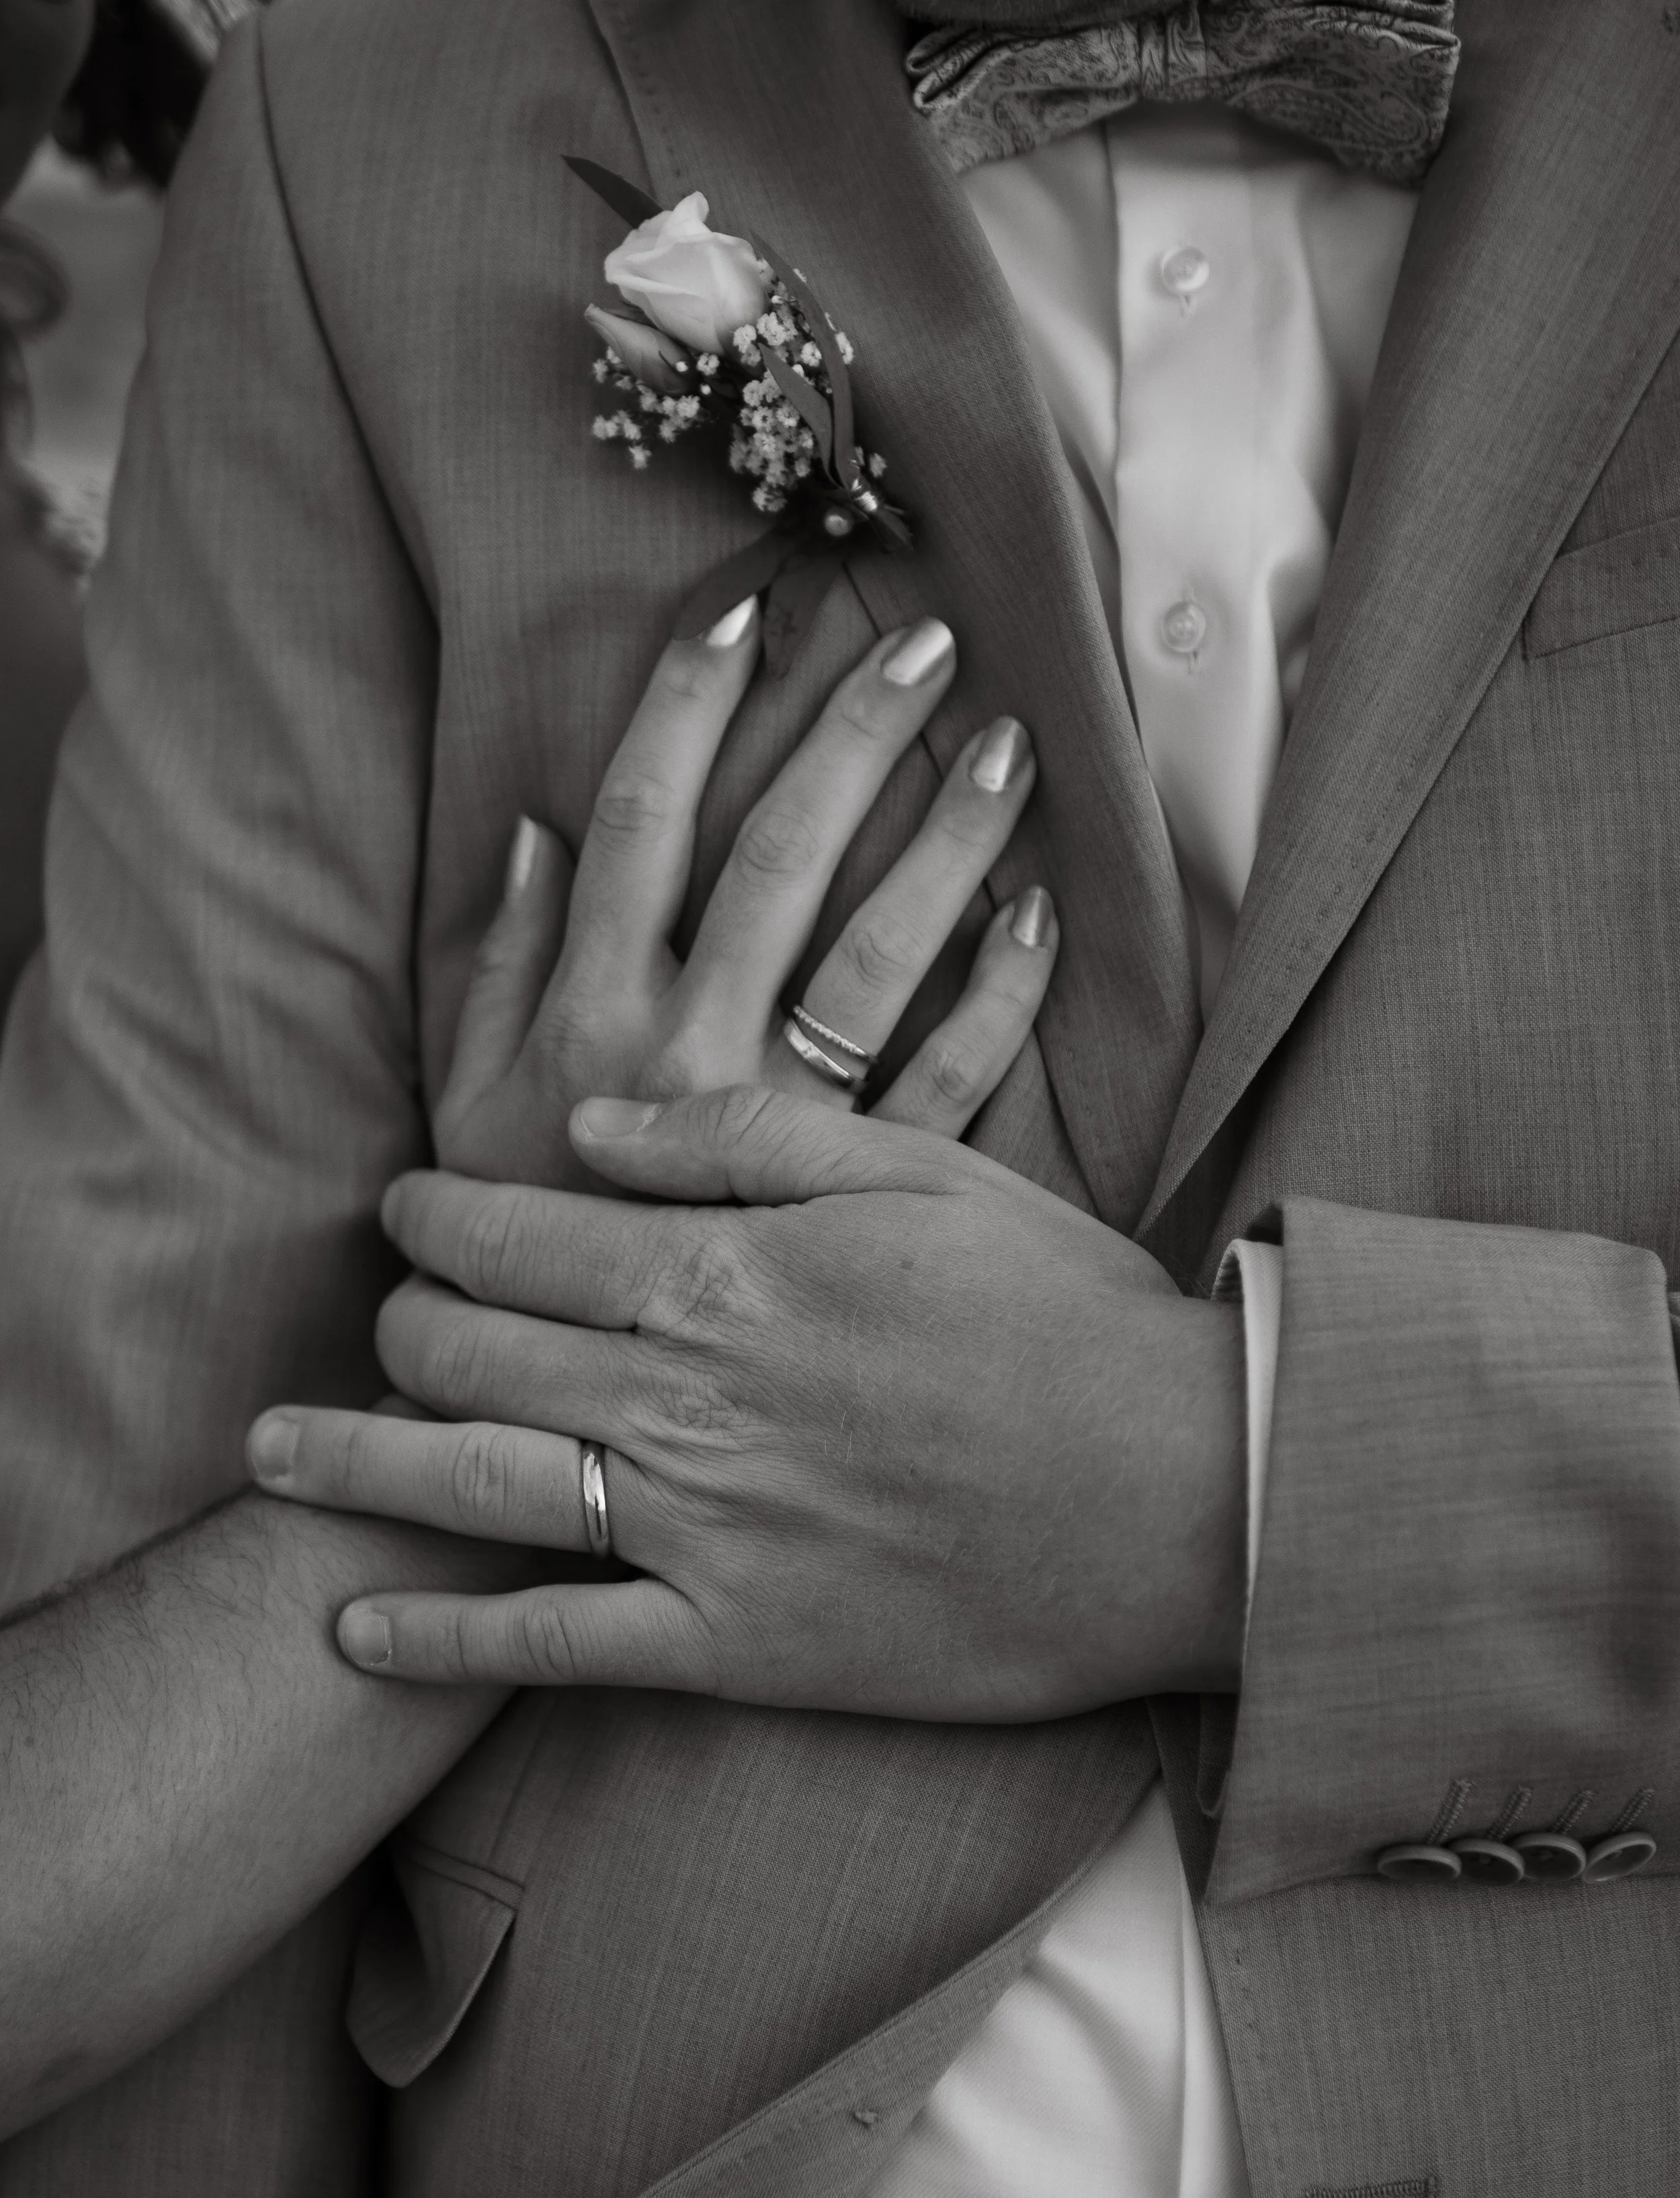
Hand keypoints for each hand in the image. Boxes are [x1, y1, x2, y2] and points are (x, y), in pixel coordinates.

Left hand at [248, 1089, 1245, 1719]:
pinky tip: (359, 1630)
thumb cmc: (1070, 1319)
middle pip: (479, 1350)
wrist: (1186, 1496)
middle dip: (400, 1321)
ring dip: (357, 1463)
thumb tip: (591, 1127)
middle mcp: (688, 1398)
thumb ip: (748, 1136)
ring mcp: (704, 1529)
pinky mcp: (738, 1644)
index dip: (441, 1217)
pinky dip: (447, 1639)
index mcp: (729, 1272)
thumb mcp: (927, 1172)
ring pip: (481, 1484)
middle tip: (376, 1309)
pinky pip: (557, 1647)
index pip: (523, 1233)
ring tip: (268, 1451)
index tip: (403, 1207)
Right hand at [433, 598, 1056, 1191]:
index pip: (644, 823)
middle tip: (928, 639)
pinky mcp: (860, 1192)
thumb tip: (544, 827)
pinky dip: (1002, 996)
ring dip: (949, 841)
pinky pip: (949, 1080)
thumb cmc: (512, 1230)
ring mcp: (785, 1126)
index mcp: (593, 1018)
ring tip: (1014, 747)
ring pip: (881, 952)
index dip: (689, 705)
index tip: (747, 607)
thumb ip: (502, 964)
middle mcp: (690, 1056)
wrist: (554, 1401)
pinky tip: (1041, 914)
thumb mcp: (470, 1093)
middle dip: (853, 736)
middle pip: (781, 858)